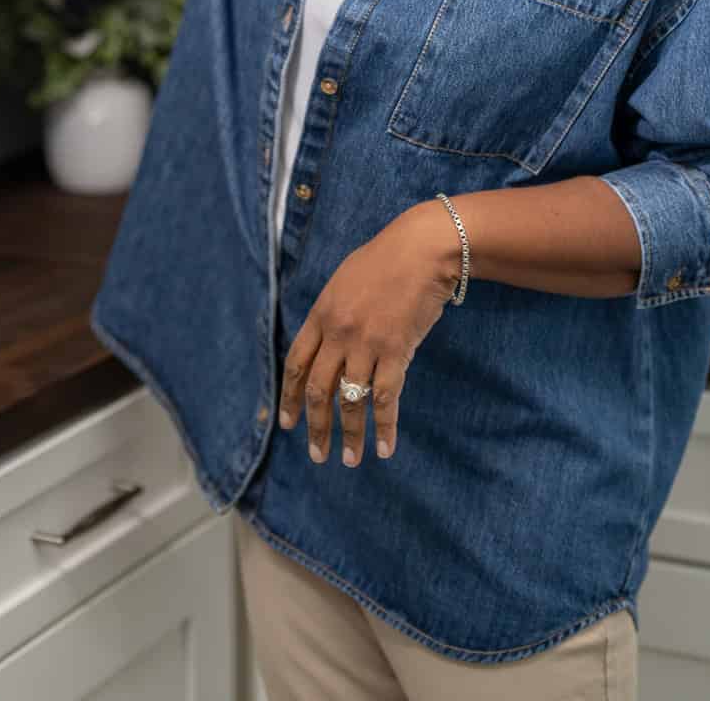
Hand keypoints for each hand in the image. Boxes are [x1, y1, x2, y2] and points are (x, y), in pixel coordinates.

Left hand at [278, 201, 459, 467]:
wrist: (421, 249)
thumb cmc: (385, 260)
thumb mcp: (344, 281)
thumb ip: (332, 314)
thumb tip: (327, 344)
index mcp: (321, 314)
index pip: (296, 364)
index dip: (289, 397)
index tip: (288, 423)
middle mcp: (338, 333)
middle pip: (318, 390)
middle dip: (316, 427)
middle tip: (317, 455)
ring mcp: (366, 344)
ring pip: (350, 401)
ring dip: (349, 435)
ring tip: (349, 460)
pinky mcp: (396, 351)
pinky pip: (386, 398)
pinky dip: (385, 426)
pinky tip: (385, 448)